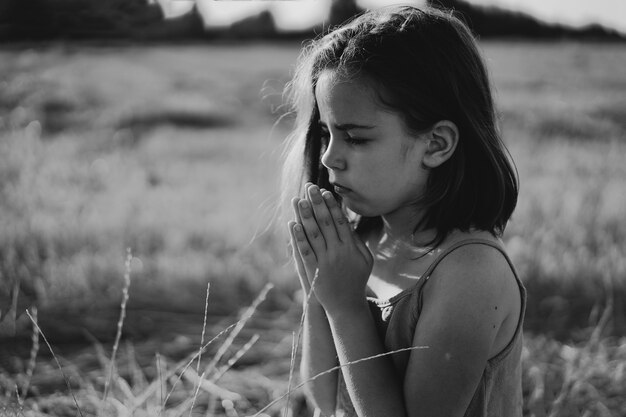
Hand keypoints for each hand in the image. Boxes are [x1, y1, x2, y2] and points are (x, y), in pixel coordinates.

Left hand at [289, 183, 372, 314]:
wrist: (346, 305)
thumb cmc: (356, 279)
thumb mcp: (365, 259)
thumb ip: (356, 241)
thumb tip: (347, 221)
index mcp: (351, 247)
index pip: (340, 221)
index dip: (332, 205)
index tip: (325, 191)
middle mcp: (338, 252)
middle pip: (326, 223)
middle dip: (317, 203)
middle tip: (309, 187)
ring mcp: (325, 261)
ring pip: (313, 234)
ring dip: (305, 216)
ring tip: (298, 200)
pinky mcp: (314, 271)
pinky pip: (305, 251)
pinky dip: (298, 237)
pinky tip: (292, 224)